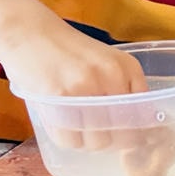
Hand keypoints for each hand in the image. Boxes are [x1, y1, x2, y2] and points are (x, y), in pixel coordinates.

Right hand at [1, 25, 149, 152]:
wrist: (31, 33)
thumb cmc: (69, 51)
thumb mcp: (106, 61)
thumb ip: (123, 88)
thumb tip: (138, 127)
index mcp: (128, 66)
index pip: (143, 114)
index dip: (135, 133)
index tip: (126, 138)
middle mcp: (112, 75)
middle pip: (122, 133)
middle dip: (112, 141)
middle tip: (99, 134)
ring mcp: (86, 87)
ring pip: (98, 141)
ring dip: (88, 142)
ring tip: (78, 127)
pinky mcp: (58, 98)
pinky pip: (71, 140)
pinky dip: (68, 140)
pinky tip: (63, 125)